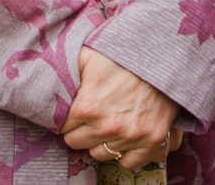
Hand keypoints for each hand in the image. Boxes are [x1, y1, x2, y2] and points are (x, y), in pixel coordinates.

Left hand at [62, 48, 183, 167]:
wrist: (164, 52)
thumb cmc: (125, 52)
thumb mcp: (90, 54)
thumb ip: (68, 71)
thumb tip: (49, 82)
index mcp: (86, 106)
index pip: (63, 128)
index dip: (69, 117)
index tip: (77, 109)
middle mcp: (106, 126)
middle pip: (78, 144)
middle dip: (82, 130)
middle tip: (93, 116)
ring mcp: (130, 135)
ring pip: (101, 154)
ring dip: (102, 141)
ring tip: (110, 123)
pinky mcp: (152, 139)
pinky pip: (129, 162)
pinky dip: (127, 153)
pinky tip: (126, 136)